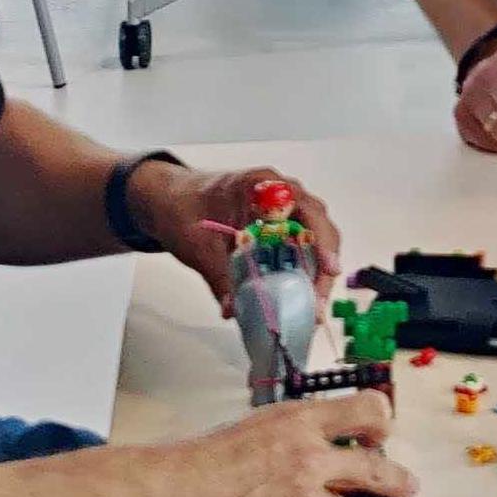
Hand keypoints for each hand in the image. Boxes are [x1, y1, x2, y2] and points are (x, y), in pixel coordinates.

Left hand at [126, 160, 341, 316]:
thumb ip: (219, 276)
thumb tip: (234, 309)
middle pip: (317, 225)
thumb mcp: (197, 244)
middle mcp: (279, 194)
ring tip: (312, 303)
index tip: (328, 266)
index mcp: (262, 186)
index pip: (305, 208)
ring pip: (312, 236)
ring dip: (315, 270)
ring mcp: (279, 210)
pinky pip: (297, 246)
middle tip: (318, 300)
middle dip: (324, 263)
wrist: (167, 200)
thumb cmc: (182, 208)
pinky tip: (297, 294)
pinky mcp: (274, 227)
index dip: (321, 238)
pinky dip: (301, 270)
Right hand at [132, 392, 415, 496]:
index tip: (382, 435)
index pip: (367, 410)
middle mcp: (308, 458)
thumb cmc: (203, 461)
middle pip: (372, 469)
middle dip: (393, 480)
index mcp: (300, 420)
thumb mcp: (260, 424)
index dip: (380, 424)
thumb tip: (330, 444)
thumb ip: (300, 431)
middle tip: (405, 485)